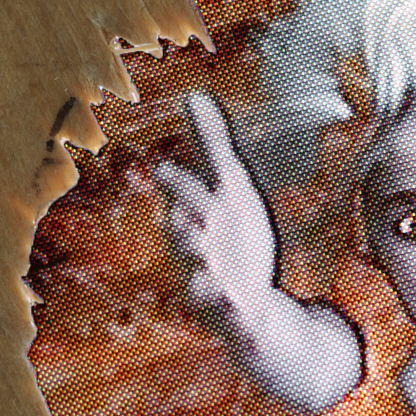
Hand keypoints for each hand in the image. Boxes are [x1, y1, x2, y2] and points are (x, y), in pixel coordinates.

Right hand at [154, 91, 279, 331]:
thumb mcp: (230, 186)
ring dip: (206, 282)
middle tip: (195, 221)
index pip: (183, 199)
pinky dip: (236, 316)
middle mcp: (199, 257)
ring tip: (216, 276)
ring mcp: (215, 290)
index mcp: (195, 223)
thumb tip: (195, 96)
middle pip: (187, 243)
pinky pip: (234, 320)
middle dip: (186, 233)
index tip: (164, 169)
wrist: (251, 299)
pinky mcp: (237, 318)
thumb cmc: (235, 236)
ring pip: (202, 287)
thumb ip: (213, 144)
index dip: (176, 187)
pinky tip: (242, 306)